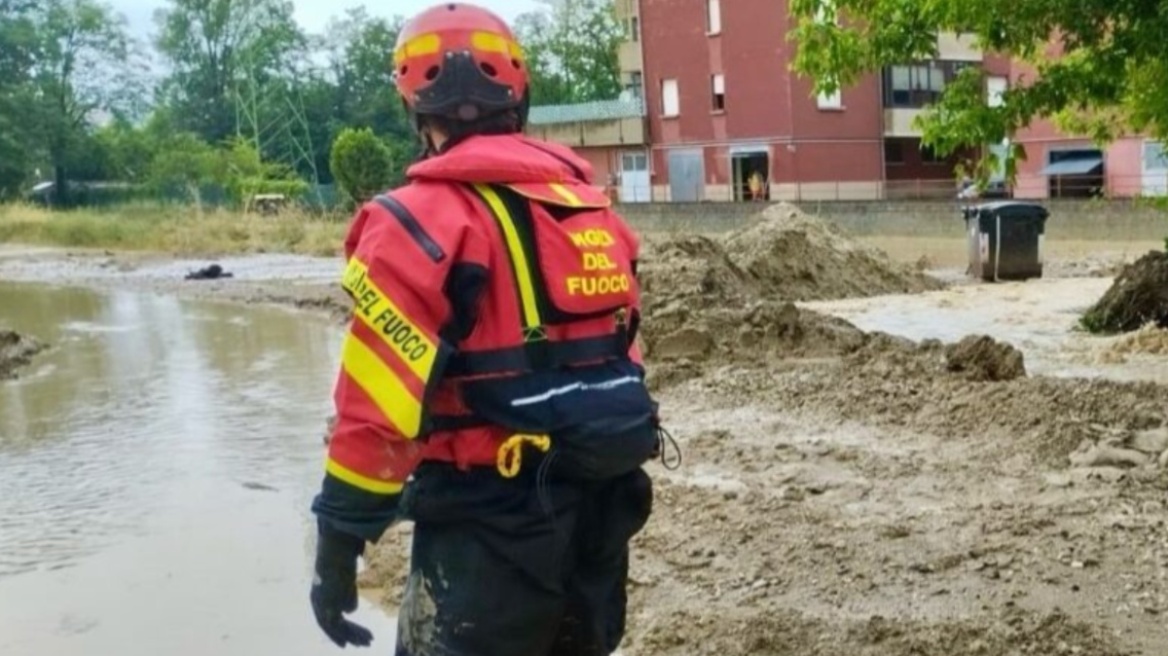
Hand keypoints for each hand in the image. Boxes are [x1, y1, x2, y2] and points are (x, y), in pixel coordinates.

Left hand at [310, 523, 373, 647]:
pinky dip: (356, 632)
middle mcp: (318, 603)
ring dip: (354, 635)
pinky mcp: (331, 607)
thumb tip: (350, 611)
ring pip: (338, 627)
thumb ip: (346, 592)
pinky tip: (367, 635)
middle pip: (331, 625)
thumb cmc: (341, 558)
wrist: (335, 551)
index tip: (347, 638)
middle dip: (347, 634)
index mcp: (317, 595)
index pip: (326, 617)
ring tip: (368, 640)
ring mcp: (323, 606)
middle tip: (360, 643)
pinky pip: (344, 626)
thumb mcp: (344, 577)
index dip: (336, 628)